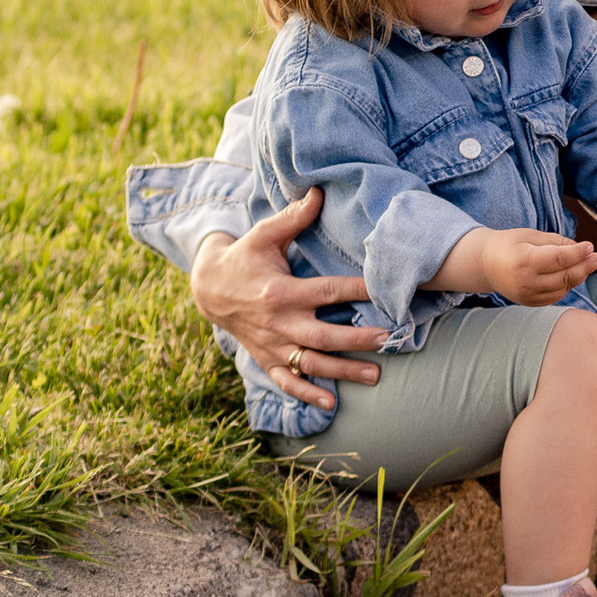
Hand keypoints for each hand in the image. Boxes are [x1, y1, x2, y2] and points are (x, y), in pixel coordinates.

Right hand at [191, 189, 387, 411]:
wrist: (207, 289)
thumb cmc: (244, 257)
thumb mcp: (263, 235)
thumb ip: (293, 218)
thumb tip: (318, 192)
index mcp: (282, 292)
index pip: (328, 291)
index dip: (359, 291)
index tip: (387, 292)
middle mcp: (279, 323)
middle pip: (324, 335)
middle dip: (357, 341)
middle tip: (389, 341)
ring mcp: (272, 345)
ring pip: (311, 364)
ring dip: (343, 372)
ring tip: (376, 375)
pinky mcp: (266, 359)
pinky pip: (288, 382)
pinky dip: (308, 395)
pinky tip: (333, 404)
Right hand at [448, 226, 596, 306]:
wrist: (487, 265)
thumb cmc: (511, 244)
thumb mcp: (531, 235)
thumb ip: (557, 242)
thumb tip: (583, 249)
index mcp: (524, 261)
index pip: (558, 259)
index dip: (577, 253)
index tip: (590, 246)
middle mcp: (526, 282)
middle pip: (564, 276)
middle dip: (585, 266)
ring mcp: (527, 296)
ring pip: (563, 288)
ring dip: (579, 276)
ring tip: (589, 263)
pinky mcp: (530, 303)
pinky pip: (556, 296)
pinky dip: (568, 285)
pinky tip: (573, 274)